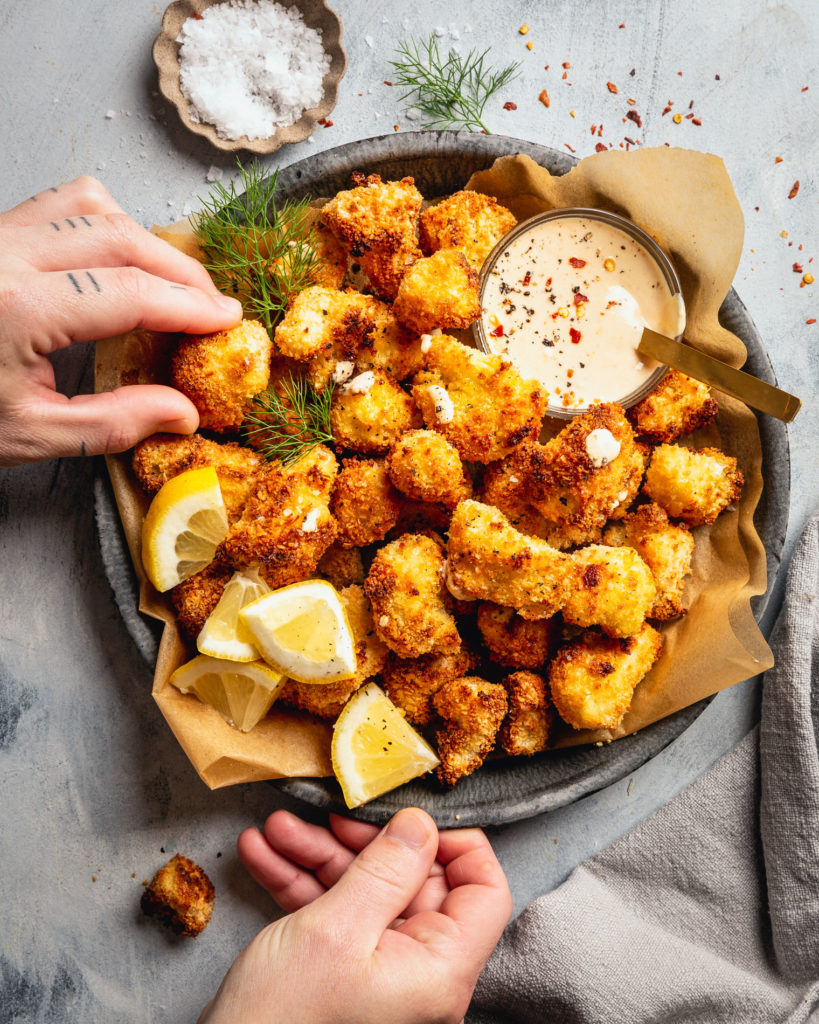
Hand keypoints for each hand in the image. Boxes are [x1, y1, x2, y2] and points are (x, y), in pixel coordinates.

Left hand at [0, 176, 242, 465]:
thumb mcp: (28, 433)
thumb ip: (113, 423)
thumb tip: (182, 413)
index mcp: (17, 306)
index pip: (131, 292)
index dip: (190, 307)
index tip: (228, 321)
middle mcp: (5, 254)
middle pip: (121, 236)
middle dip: (179, 270)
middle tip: (212, 305)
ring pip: (90, 204)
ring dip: (143, 237)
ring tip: (171, 280)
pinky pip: (58, 204)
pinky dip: (102, 222)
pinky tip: (117, 259)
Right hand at [199, 808, 512, 1023]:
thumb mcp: (336, 929)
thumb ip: (386, 869)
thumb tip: (421, 823)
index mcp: (440, 969)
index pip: (485, 891)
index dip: (456, 844)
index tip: (411, 814)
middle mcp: (419, 973)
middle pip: (415, 882)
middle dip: (362, 840)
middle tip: (328, 816)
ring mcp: (380, 975)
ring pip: (366, 893)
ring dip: (318, 855)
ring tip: (276, 830)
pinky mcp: (343, 976)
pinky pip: (334, 915)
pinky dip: (301, 884)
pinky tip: (264, 855)